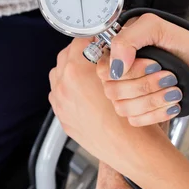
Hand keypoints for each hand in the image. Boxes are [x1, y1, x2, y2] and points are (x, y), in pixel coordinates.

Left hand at [48, 38, 136, 154]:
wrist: (129, 148)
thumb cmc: (130, 116)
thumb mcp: (123, 77)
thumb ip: (107, 59)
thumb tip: (105, 49)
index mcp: (76, 71)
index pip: (79, 41)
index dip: (92, 39)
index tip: (99, 41)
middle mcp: (63, 86)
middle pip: (65, 57)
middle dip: (80, 54)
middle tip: (95, 55)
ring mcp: (60, 104)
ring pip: (59, 76)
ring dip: (71, 71)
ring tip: (89, 75)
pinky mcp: (62, 118)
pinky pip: (59, 96)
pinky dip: (69, 91)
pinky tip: (86, 95)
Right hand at [97, 13, 188, 125]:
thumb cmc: (185, 45)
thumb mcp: (157, 27)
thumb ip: (129, 39)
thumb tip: (115, 66)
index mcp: (119, 52)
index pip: (105, 70)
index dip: (130, 71)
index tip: (155, 64)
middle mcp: (121, 73)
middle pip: (113, 91)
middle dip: (147, 85)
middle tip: (170, 75)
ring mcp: (130, 94)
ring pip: (124, 108)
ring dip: (154, 100)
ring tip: (175, 89)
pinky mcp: (141, 111)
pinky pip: (136, 120)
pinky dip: (157, 113)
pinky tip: (172, 103)